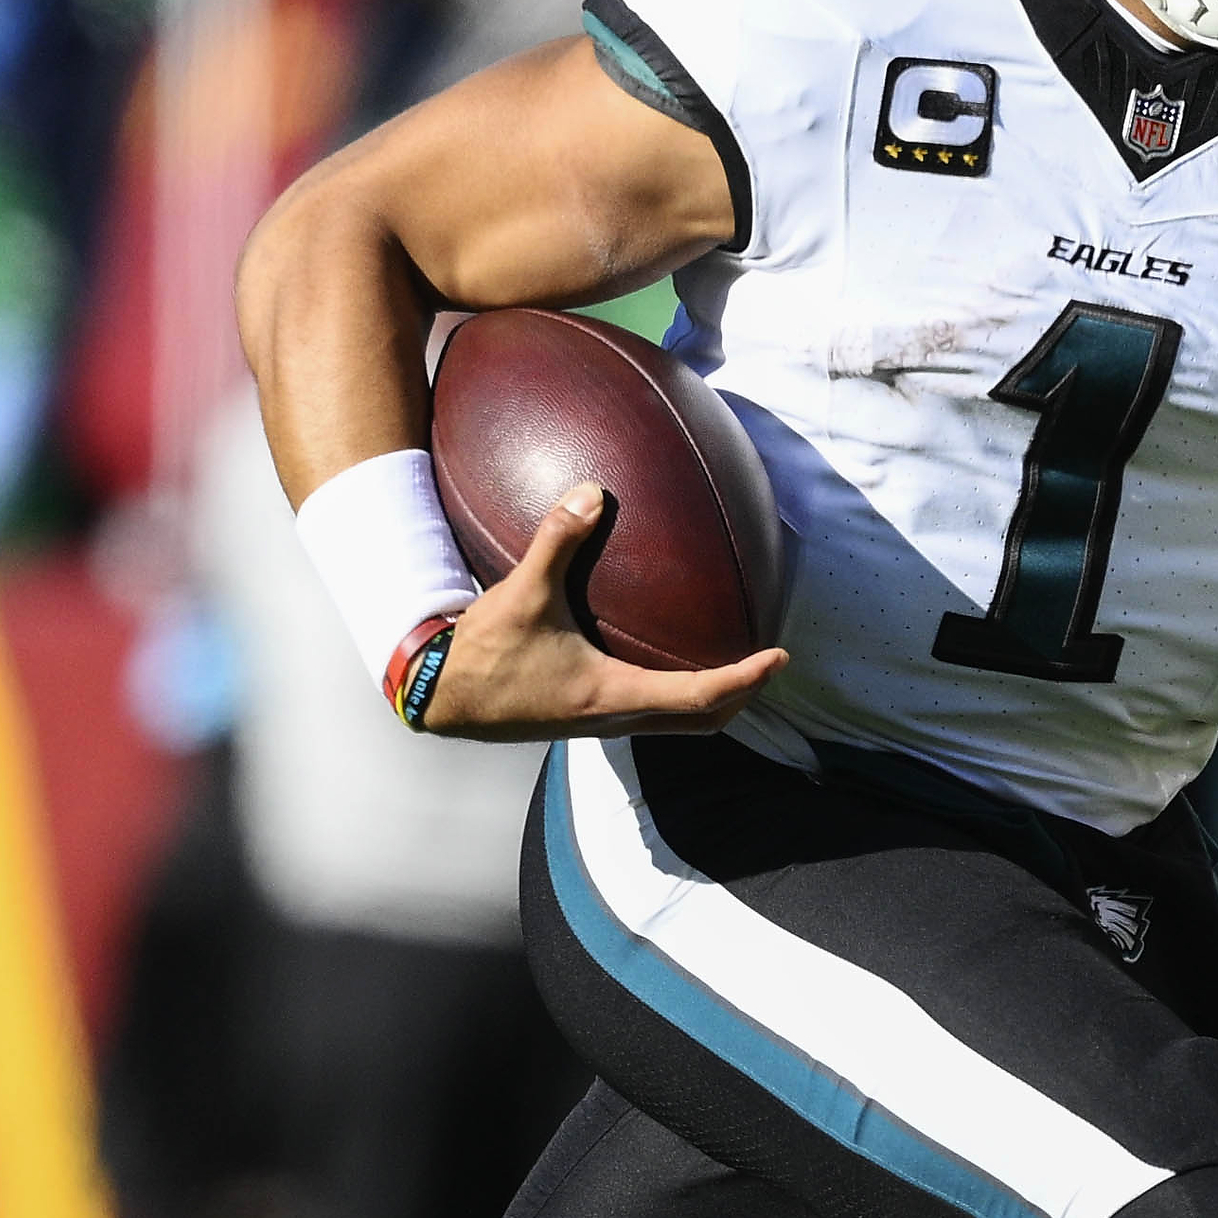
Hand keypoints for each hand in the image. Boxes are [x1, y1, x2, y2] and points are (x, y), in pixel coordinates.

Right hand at [411, 481, 785, 738]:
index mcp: (613, 695)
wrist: (439, 698)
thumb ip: (558, 539)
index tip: (779, 657)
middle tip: (765, 665)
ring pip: (674, 725)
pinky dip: (674, 697)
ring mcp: (599, 723)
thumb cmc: (483, 653)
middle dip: (739, 698)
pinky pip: (647, 715)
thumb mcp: (523, 591)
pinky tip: (664, 659)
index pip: (700, 695)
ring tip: (731, 665)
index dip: (746, 678)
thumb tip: (591, 492)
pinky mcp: (583, 718)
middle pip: (700, 723)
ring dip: (709, 702)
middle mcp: (615, 717)